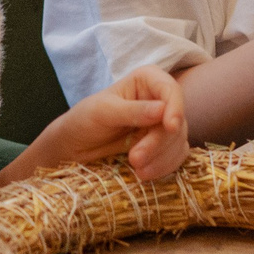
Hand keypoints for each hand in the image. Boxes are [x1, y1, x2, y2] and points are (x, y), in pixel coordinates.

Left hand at [0, 66, 189, 188]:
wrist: (75, 147)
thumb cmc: (84, 120)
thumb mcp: (103, 112)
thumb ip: (132, 111)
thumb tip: (162, 110)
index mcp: (147, 80)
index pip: (171, 90)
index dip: (175, 108)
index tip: (169, 126)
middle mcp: (160, 99)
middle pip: (176, 120)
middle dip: (158, 143)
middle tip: (135, 159)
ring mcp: (163, 124)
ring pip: (178, 141)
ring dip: (161, 158)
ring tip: (137, 170)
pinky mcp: (163, 145)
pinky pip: (175, 156)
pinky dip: (164, 167)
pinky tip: (145, 174)